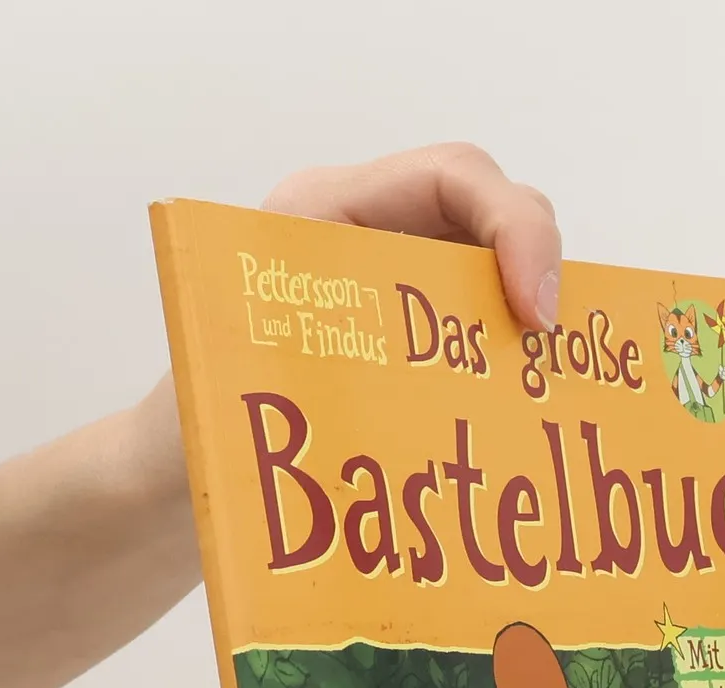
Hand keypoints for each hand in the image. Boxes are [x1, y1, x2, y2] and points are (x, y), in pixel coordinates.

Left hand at [132, 143, 561, 501]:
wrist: (174, 474)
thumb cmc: (197, 427)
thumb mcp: (253, 385)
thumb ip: (327, 379)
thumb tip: (429, 427)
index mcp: (322, 214)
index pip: (452, 176)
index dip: (514, 227)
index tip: (535, 311)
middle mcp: (367, 235)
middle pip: (487, 214)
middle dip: (537, 268)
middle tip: (550, 352)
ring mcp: (393, 285)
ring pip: (494, 276)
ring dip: (531, 329)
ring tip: (549, 397)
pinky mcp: (410, 338)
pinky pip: (482, 333)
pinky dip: (515, 371)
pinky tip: (530, 424)